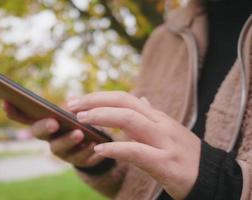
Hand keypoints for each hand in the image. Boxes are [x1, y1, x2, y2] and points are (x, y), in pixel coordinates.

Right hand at [2, 101, 104, 166]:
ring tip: (80, 133)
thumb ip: (71, 106)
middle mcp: (48, 138)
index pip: (24, 117)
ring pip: (59, 148)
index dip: (13, 111)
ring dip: (68, 140)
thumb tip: (70, 103)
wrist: (95, 144)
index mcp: (44, 123)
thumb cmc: (78, 122)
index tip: (5, 102)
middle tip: (53, 123)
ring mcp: (62, 151)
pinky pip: (81, 159)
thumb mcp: (75, 111)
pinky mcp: (78, 160)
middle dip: (44, 127)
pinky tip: (95, 145)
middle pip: (39, 134)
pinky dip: (88, 152)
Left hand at [67, 91, 200, 199]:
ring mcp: (165, 142)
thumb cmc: (184, 156)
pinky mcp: (166, 163)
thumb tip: (142, 99)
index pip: (126, 98)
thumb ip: (152, 116)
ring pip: (130, 120)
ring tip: (81, 119)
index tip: (78, 99)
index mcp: (158, 117)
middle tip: (72, 105)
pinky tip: (100, 149)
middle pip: (125, 102)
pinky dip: (116, 148)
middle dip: (95, 100)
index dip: (99, 96)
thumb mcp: (169, 131)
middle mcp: (161, 124)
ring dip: (102, 117)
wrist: (213, 178)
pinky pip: (137, 152)